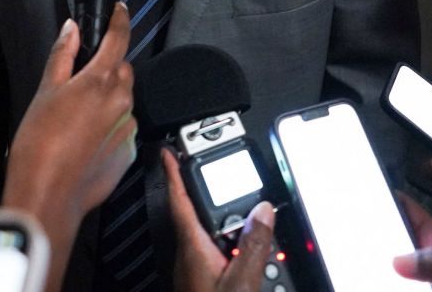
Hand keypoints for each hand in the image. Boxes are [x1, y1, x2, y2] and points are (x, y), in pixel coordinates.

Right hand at [3, 4, 135, 290]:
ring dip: (108, 99)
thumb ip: (63, 55)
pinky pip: (122, 128)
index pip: (119, 38)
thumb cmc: (39, 141)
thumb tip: (72, 28)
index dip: (120, 20)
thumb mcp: (45, 91)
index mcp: (102, 79)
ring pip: (123, 100)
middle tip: (81, 79)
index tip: (120, 9)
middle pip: (123, 70)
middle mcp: (122, 100)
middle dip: (108, 67)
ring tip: (77, 116)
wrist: (48, 193)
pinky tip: (85, 138)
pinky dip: (109, 126)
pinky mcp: (128, 152)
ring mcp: (129, 127)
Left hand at [163, 148, 274, 291]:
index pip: (179, 201)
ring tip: (247, 213)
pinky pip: (215, 250)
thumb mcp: (241, 282)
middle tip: (217, 171)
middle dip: (209, 192)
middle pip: (196, 213)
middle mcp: (190, 254)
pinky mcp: (203, 279)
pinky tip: (247, 251)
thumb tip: (263, 210)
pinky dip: (230, 241)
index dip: (173, 174)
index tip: (168, 152)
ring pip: (208, 233)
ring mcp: (195, 267)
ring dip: (226, 220)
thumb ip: (253, 246)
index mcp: (193, 247)